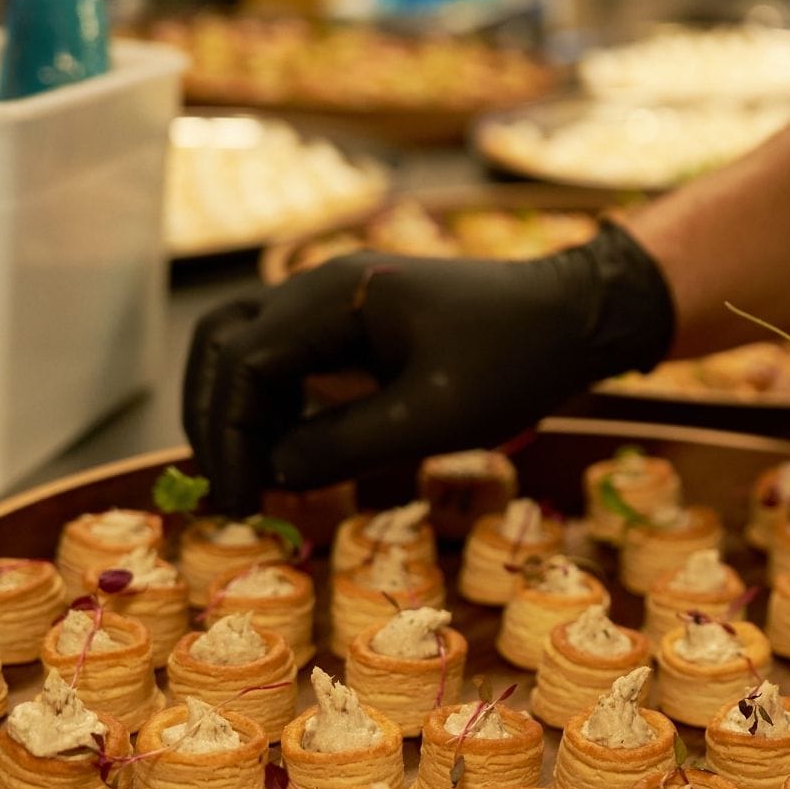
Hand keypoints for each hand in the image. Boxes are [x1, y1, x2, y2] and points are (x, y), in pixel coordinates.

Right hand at [183, 223, 672, 515]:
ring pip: (248, 349)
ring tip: (253, 478)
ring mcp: (336, 304)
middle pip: (223, 345)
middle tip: (231, 491)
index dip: (229, 436)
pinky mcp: (355, 325)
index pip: (242, 363)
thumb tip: (269, 474)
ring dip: (238, 411)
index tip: (239, 500)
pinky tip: (290, 455)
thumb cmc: (514, 362)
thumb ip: (343, 445)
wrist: (573, 320)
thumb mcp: (433, 416)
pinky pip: (289, 360)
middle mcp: (320, 289)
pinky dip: (274, 406)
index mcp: (334, 297)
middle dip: (216, 419)